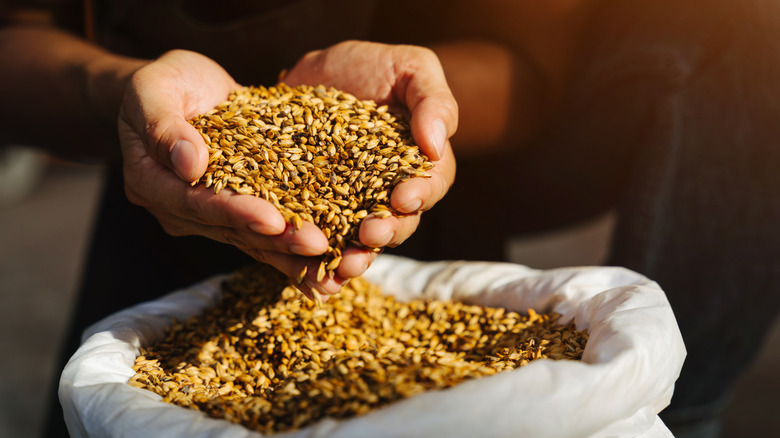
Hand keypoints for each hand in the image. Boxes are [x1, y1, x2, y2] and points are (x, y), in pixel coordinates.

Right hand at [118, 50, 335, 298]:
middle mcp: (181, 209)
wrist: (182, 90)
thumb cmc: (165, 83)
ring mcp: (211, 215)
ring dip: (295, 256)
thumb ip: (163, 125)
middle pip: (232, 230)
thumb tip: (189, 163)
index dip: (235, 212)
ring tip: (333, 268)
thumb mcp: (153, 89)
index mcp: (153, 183)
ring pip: (255, 240)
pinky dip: (298, 253)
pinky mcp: (240, 211)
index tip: (273, 220)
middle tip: (317, 246)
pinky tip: (330, 270)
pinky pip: (270, 235)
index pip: (196, 203)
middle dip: (278, 240)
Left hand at [283, 40, 457, 276]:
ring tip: (343, 265)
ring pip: (360, 239)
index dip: (420, 195)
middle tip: (370, 235)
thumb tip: (436, 147)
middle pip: (398, 222)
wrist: (315, 73)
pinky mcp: (315, 209)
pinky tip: (308, 269)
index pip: (430, 185)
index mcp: (419, 164)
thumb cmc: (373, 67)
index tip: (403, 197)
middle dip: (387, 232)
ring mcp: (352, 204)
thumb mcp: (411, 68)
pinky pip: (320, 236)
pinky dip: (316, 255)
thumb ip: (434, 102)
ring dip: (355, 256)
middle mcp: (389, 191)